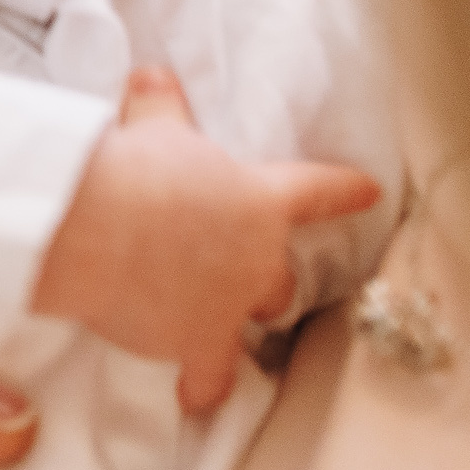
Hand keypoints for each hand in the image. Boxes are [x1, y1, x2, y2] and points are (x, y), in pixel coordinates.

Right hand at [32, 71, 380, 415]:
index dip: (343, 190)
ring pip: (246, 331)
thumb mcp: (152, 127)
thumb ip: (161, 108)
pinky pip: (205, 380)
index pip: (315, 190)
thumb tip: (153, 79)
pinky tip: (186, 391)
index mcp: (259, 202)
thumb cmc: (136, 170)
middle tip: (237, 276)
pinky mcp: (194, 346)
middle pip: (279, 282)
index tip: (368, 193)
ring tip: (211, 338)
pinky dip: (197, 386)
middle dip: (264, 283)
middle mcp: (256, 262)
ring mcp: (228, 309)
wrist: (100, 228)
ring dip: (231, 333)